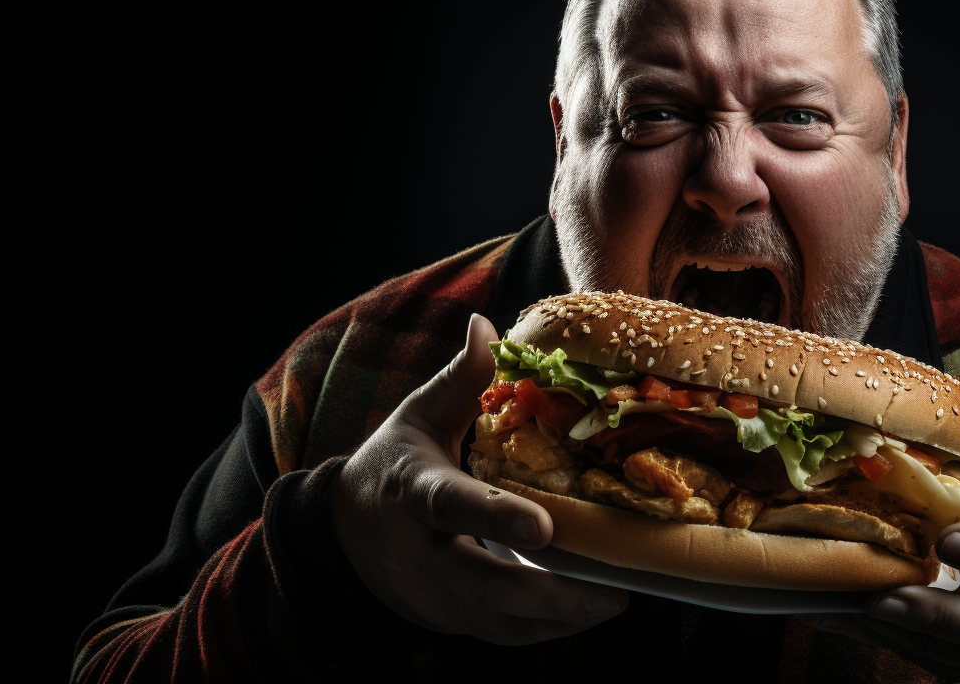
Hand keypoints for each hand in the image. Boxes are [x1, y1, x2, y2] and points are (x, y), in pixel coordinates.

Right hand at [329, 313, 628, 643]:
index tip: (544, 527)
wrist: (344, 538)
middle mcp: (421, 551)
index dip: (496, 517)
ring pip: (496, 620)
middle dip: (544, 594)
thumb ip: (459, 380)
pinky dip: (547, 630)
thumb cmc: (394, 465)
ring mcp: (435, 595)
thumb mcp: (417, 417)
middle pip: (481, 584)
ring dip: (558, 618)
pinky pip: (502, 635)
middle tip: (609, 592)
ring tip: (615, 600)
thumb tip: (487, 324)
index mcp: (412, 491)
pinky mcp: (452, 620)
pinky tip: (592, 612)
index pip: (453, 505)